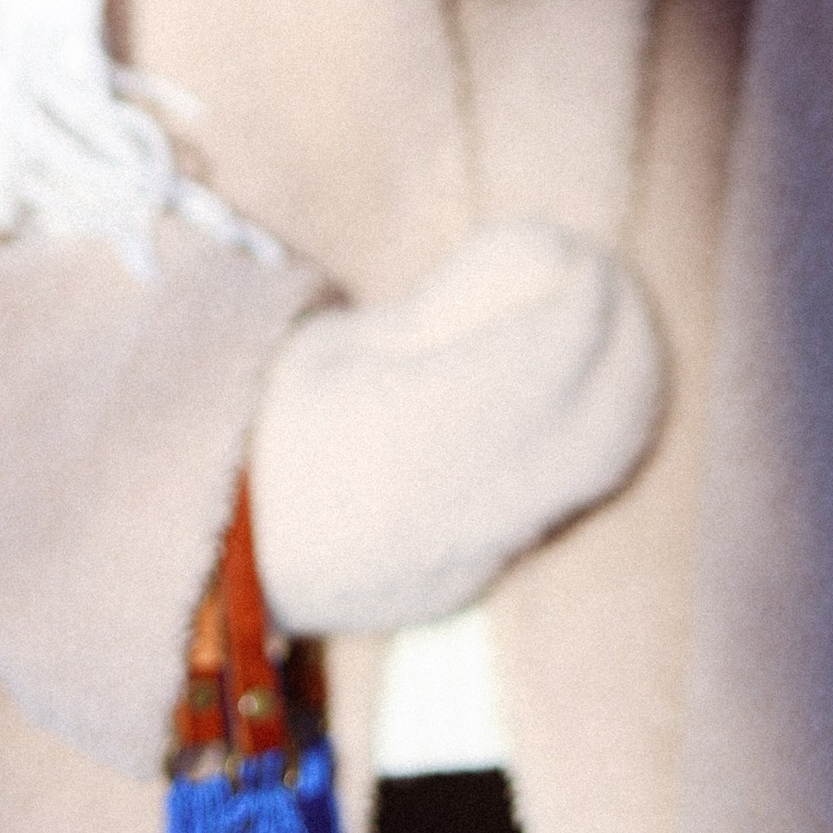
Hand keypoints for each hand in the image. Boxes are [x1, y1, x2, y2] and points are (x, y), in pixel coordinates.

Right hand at [246, 222, 664, 636]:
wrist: (205, 558)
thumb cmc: (257, 422)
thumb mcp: (335, 348)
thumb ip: (435, 318)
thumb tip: (531, 265)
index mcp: (405, 443)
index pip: (542, 367)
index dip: (580, 303)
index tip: (578, 251)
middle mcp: (455, 513)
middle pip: (594, 428)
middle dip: (627, 344)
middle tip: (610, 276)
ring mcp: (472, 560)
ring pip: (592, 473)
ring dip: (622, 389)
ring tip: (612, 323)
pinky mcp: (477, 580)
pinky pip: (561, 496)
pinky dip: (589, 434)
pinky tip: (575, 386)